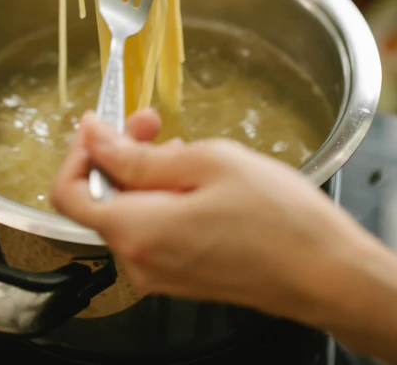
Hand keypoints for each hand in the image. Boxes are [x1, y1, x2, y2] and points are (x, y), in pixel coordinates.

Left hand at [53, 114, 396, 364]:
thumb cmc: (279, 219)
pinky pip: (155, 230)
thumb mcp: (207, 163)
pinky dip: (166, 197)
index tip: (102, 123)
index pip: (68, 192)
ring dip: (148, 173)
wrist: (328, 274)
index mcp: (137, 231)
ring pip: (132, 212)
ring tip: (189, 148)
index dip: (80, 150)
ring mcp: (162, 274)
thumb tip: (94, 138)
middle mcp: (140, 261)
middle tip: (152, 120)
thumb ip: (139, 154)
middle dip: (121, 152)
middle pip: (103, 198)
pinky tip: (200, 179)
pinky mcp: (184, 276)